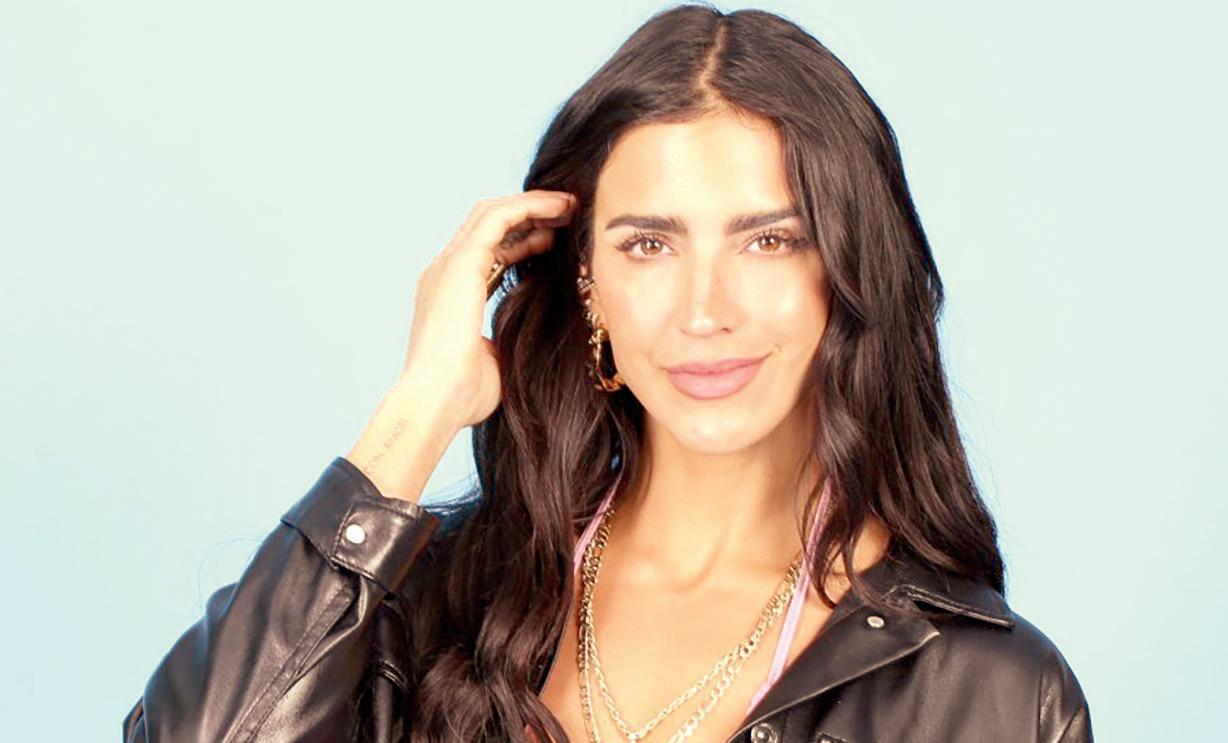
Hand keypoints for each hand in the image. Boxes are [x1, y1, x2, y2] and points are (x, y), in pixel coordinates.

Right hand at [397, 189, 576, 429]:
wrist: (435, 402)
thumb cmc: (462, 396)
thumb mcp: (495, 360)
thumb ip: (507, 341)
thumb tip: (531, 339)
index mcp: (449, 294)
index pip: (487, 253)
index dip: (522, 241)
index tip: (555, 240)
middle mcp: (444, 273)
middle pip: (488, 225)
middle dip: (528, 214)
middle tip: (567, 213)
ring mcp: (448, 265)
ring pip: (492, 213)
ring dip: (532, 205)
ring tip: (568, 204)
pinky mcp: (460, 263)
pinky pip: (498, 218)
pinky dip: (529, 206)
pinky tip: (558, 206)